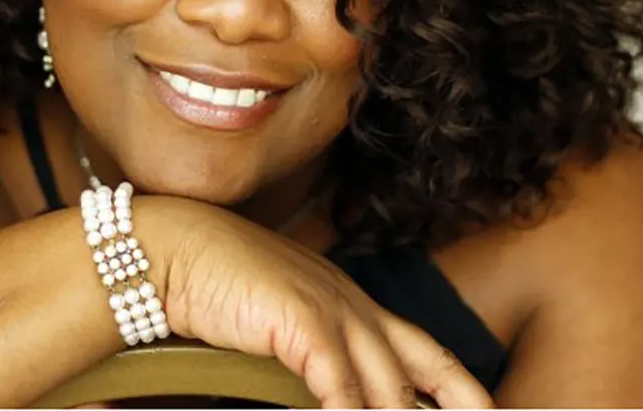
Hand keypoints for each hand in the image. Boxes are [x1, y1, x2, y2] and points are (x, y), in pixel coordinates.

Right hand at [154, 197, 495, 408]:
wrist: (179, 249)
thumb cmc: (225, 284)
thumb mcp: (284, 323)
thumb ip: (315, 358)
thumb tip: (337, 398)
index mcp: (354, 302)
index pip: (427, 353)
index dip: (463, 392)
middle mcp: (355, 304)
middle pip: (429, 367)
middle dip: (460, 408)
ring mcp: (332, 308)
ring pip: (389, 386)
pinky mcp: (302, 319)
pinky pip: (340, 386)